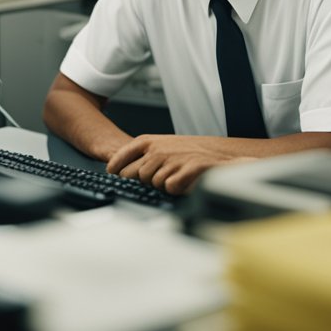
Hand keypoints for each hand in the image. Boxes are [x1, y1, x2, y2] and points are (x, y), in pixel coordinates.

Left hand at [106, 134, 254, 194]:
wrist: (219, 156)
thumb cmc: (189, 153)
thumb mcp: (163, 146)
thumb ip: (144, 155)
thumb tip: (120, 170)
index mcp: (150, 142)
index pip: (123, 155)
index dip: (116, 165)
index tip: (111, 171)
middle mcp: (158, 149)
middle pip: (134, 174)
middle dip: (142, 180)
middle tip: (156, 177)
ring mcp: (171, 159)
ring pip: (152, 183)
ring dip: (162, 184)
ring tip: (175, 176)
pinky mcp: (185, 171)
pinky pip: (169, 188)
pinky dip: (176, 189)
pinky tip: (184, 181)